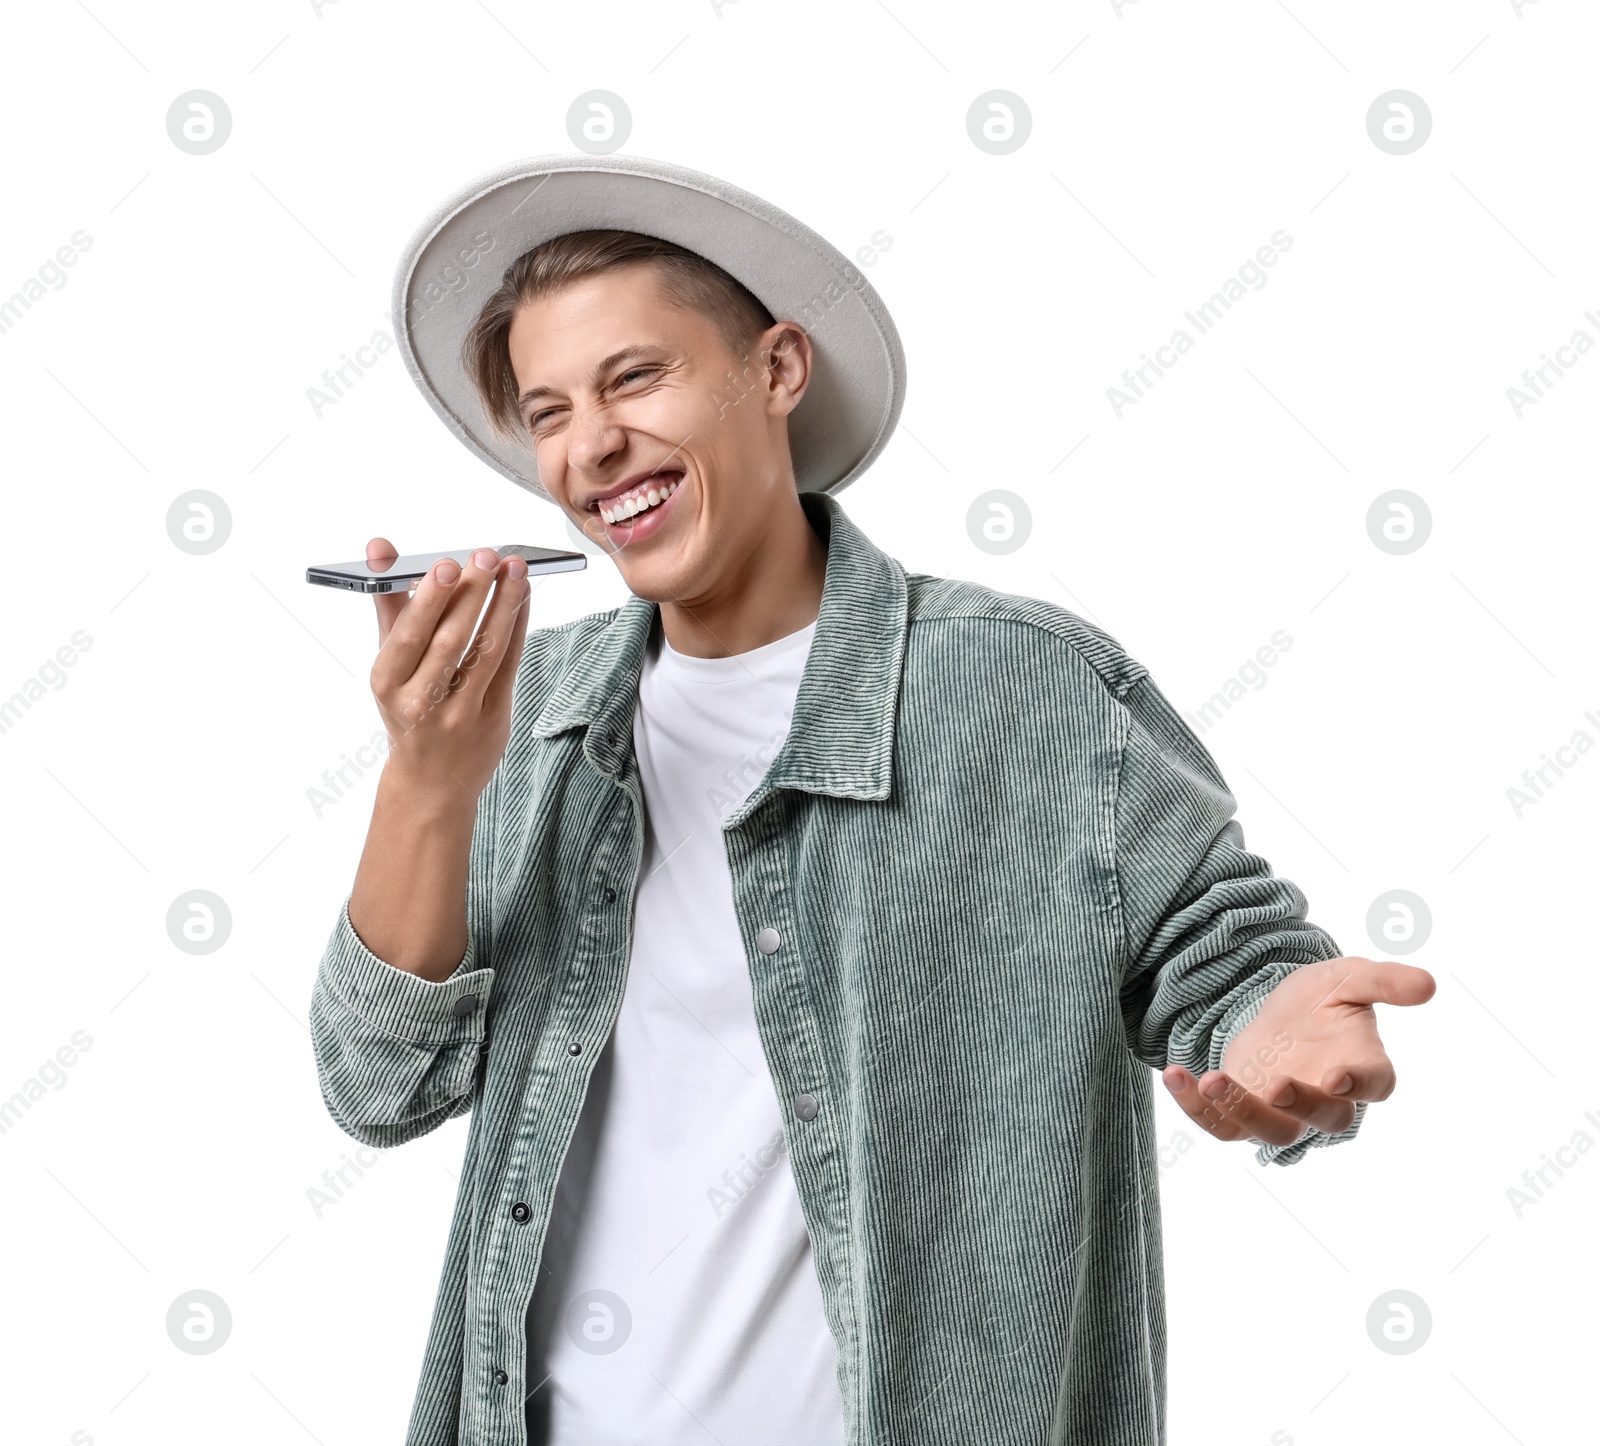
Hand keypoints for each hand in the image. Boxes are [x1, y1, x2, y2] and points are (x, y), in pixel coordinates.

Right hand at [366, 538, 530, 803]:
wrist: (429, 781)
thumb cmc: (407, 709)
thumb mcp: (390, 663)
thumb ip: (390, 603)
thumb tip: (379, 547)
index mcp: (387, 682)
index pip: (409, 635)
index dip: (430, 599)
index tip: (447, 563)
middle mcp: (421, 701)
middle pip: (450, 641)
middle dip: (470, 595)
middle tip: (487, 556)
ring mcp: (460, 713)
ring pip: (485, 651)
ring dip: (503, 606)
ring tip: (515, 569)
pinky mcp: (493, 718)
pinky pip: (508, 665)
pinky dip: (516, 627)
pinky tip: (521, 598)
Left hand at [1160, 956, 1435, 1148]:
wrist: (1277, 1012)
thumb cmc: (1322, 1000)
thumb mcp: (1348, 978)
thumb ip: (1383, 980)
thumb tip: (1428, 983)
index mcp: (1363, 1067)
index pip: (1373, 1085)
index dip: (1359, 1084)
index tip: (1338, 1078)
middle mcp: (1327, 1099)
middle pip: (1324, 1120)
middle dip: (1300, 1106)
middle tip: (1275, 1085)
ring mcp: (1284, 1112)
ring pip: (1270, 1130)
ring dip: (1241, 1110)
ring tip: (1213, 1080)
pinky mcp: (1243, 1112)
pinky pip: (1221, 1124)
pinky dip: (1196, 1106)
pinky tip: (1176, 1075)